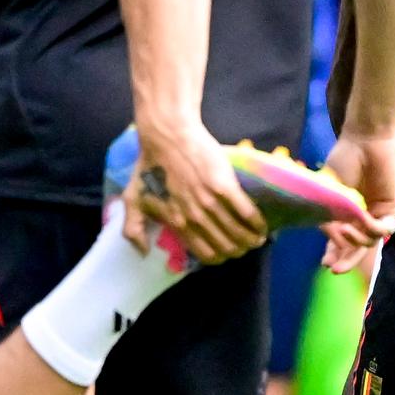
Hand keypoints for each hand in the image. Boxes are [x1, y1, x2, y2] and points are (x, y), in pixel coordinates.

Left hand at [120, 120, 267, 263]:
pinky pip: (246, 212)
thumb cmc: (150, 165)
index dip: (220, 258)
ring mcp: (210, 202)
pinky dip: (257, 223)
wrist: (167, 136)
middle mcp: (194, 217)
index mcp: (176, 223)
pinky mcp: (224, 186)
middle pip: (225, 246)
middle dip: (239, 250)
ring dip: (251, 240)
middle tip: (246, 245)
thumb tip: (144, 253)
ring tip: (258, 238)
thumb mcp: (133, 199)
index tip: (228, 253)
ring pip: (238, 233)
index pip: (204, 253)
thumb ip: (133, 230)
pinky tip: (262, 225)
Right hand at [319, 130, 394, 272]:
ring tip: (345, 231)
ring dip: (355, 241)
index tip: (325, 264)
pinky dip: (371, 230)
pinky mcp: (392, 208)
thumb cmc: (344, 161)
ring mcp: (377, 213)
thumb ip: (330, 218)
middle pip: (357, 246)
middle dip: (346, 259)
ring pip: (369, 241)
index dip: (334, 253)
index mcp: (345, 212)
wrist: (365, 141)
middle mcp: (362, 216)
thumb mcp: (328, 193)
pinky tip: (361, 223)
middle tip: (335, 269)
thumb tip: (334, 241)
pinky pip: (383, 229)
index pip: (341, 240)